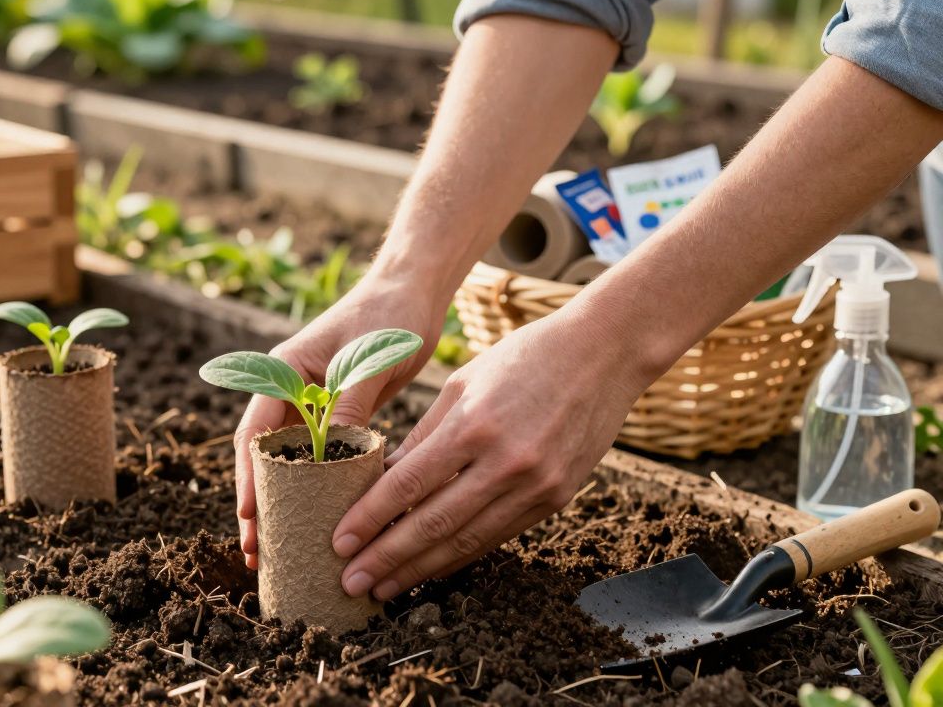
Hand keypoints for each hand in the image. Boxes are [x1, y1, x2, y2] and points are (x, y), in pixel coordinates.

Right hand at [233, 275, 443, 568]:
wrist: (413, 291)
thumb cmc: (389, 315)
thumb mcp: (369, 359)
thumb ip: (350, 401)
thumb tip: (334, 450)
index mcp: (283, 371)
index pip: (255, 433)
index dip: (249, 478)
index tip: (249, 518)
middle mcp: (289, 389)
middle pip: (263, 455)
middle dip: (257, 503)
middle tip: (254, 552)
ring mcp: (310, 402)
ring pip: (287, 461)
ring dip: (282, 502)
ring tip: (276, 549)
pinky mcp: (335, 412)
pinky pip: (316, 457)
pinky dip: (314, 487)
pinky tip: (318, 519)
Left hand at [331, 311, 650, 599]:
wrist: (603, 354)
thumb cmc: (524, 358)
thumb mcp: (463, 383)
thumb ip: (423, 435)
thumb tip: (383, 480)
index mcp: (473, 424)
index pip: (408, 484)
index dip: (371, 518)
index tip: (340, 542)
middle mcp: (505, 462)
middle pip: (433, 523)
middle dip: (386, 558)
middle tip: (351, 582)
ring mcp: (535, 485)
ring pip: (465, 541)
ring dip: (419, 570)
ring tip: (384, 588)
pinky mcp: (556, 498)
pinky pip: (497, 536)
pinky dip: (460, 556)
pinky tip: (431, 569)